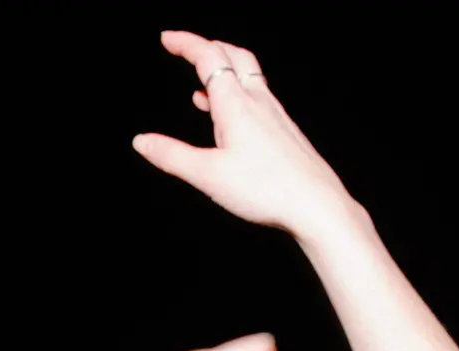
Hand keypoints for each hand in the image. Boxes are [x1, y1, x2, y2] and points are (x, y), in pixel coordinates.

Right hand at [132, 33, 356, 240]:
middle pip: (233, 55)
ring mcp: (274, 114)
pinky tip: (228, 115)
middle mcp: (258, 101)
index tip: (167, 38)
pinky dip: (236, 92)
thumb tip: (142, 142)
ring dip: (223, 68)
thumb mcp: (208, 176)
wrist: (316, 204)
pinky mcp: (283, 129)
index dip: (186, 43)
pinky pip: (257, 97)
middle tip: (184, 48)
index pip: (209, 58)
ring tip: (201, 81)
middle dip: (206, 46)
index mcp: (236, 105)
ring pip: (248, 75)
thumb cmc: (266, 189)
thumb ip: (172, 156)